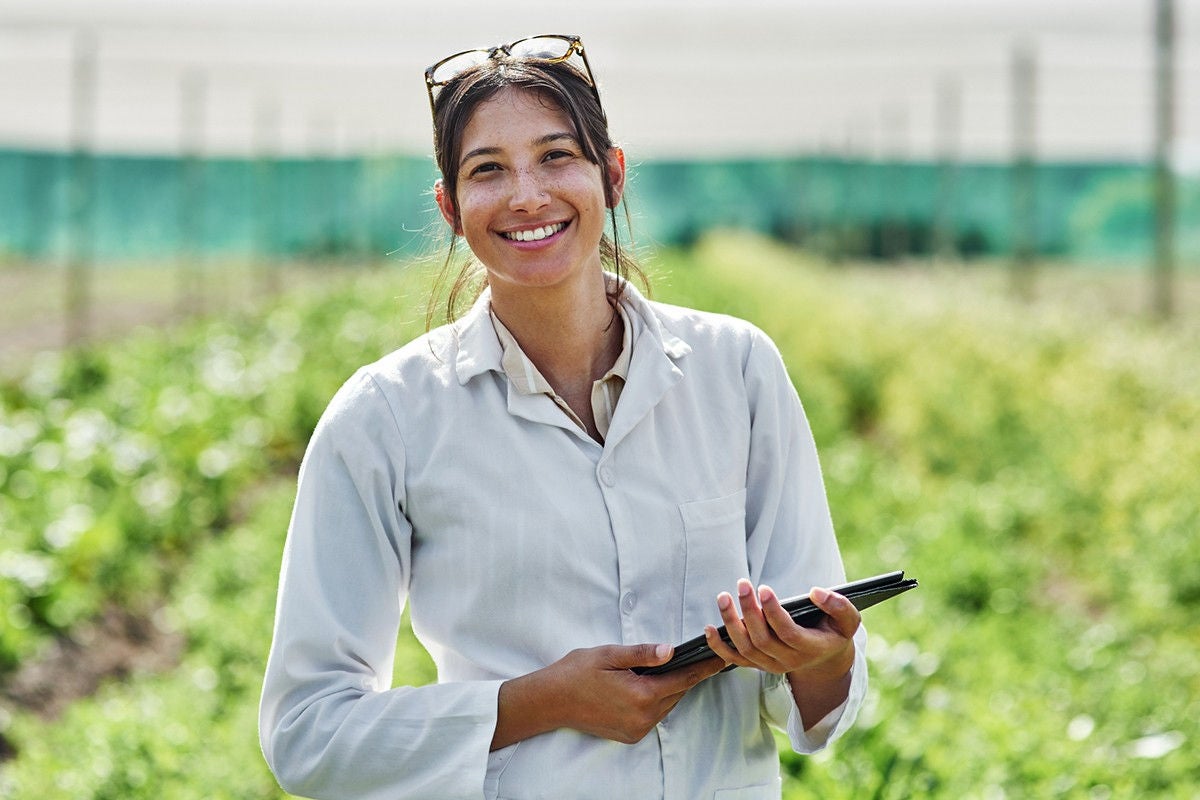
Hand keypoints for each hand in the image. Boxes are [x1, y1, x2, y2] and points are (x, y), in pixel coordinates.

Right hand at [492, 643, 725, 748]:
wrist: (550, 701)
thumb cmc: (576, 672)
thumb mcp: (609, 654)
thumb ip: (642, 653)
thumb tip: (670, 650)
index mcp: (641, 695)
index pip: (683, 680)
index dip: (704, 668)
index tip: (722, 659)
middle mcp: (643, 718)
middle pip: (676, 693)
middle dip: (688, 675)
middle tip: (701, 656)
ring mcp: (637, 729)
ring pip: (666, 705)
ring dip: (671, 687)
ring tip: (676, 667)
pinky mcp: (630, 735)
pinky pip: (654, 715)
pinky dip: (658, 699)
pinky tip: (652, 684)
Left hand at [703, 580, 858, 681]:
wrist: (826, 656)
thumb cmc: (835, 630)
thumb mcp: (848, 619)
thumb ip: (839, 605)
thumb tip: (816, 592)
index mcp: (810, 648)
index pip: (786, 632)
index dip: (773, 611)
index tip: (764, 588)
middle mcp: (788, 661)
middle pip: (761, 639)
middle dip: (749, 610)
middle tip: (743, 584)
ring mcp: (771, 665)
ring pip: (745, 648)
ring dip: (731, 623)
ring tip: (724, 597)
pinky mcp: (758, 665)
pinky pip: (734, 660)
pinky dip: (719, 646)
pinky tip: (708, 628)